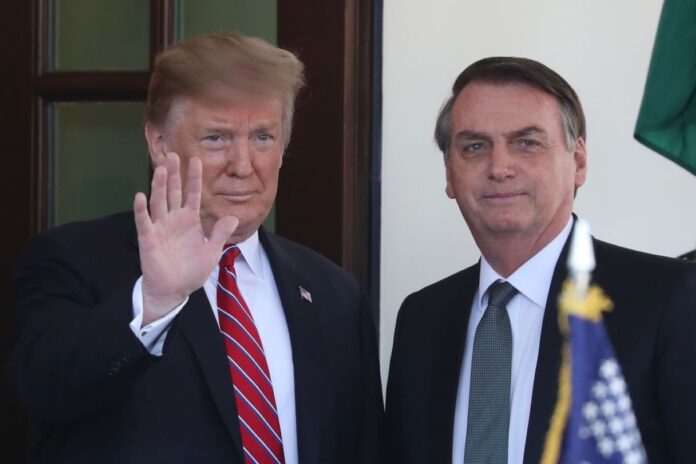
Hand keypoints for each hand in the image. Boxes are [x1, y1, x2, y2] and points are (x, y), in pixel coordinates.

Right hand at [133, 153, 238, 324]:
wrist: (174, 291)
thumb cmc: (191, 272)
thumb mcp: (212, 252)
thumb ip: (220, 234)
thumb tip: (233, 217)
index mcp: (189, 221)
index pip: (192, 194)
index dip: (194, 178)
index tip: (196, 160)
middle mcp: (174, 220)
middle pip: (173, 192)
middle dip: (174, 174)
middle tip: (173, 154)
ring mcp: (160, 228)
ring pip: (159, 202)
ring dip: (159, 186)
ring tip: (160, 169)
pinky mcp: (148, 240)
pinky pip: (144, 223)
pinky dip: (141, 210)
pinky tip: (140, 196)